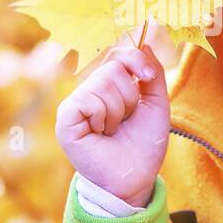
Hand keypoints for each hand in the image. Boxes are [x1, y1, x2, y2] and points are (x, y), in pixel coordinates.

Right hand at [55, 42, 169, 207]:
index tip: (148, 77)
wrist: (135, 178)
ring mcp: (75, 104)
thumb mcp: (156, 104)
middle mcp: (88, 91)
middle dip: (130, 97)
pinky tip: (100, 133)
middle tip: (125, 121)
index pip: (117, 55)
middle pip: (113, 67)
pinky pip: (89, 99)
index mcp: (107, 87)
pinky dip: (103, 117)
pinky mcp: (66, 118)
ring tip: (113, 130)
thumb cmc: (144, 145)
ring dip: (118, 111)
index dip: (135, 59)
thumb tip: (144, 44)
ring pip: (103, 82)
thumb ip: (152, 74)